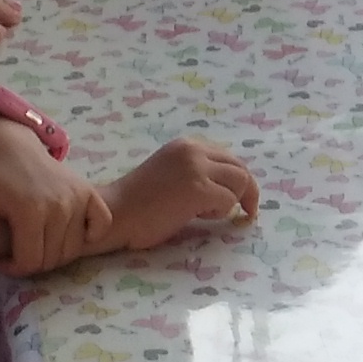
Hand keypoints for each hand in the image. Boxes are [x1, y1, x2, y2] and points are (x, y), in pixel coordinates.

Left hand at [0, 116, 115, 274]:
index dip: (14, 269)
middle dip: (33, 264)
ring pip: (73, 249)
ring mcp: (77, 198)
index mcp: (29, 210)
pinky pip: (101, 224)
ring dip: (55, 255)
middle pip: (52, 259)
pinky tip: (68, 235)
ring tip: (36, 245)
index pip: (30, 261)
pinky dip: (90, 236)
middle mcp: (59, 205)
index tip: (2, 262)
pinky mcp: (89, 192)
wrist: (11, 146)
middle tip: (18, 254)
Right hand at [103, 137, 260, 251]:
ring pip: (240, 182)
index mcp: (186, 145)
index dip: (238, 179)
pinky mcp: (198, 189)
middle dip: (246, 191)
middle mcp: (194, 150)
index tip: (239, 198)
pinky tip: (196, 216)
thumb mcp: (171, 174)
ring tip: (204, 213)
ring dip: (230, 202)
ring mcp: (197, 168)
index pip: (228, 158)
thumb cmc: (137, 203)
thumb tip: (228, 188)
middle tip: (244, 212)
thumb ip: (196, 172)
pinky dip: (220, 213)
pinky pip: (229, 201)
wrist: (115, 213)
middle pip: (240, 168)